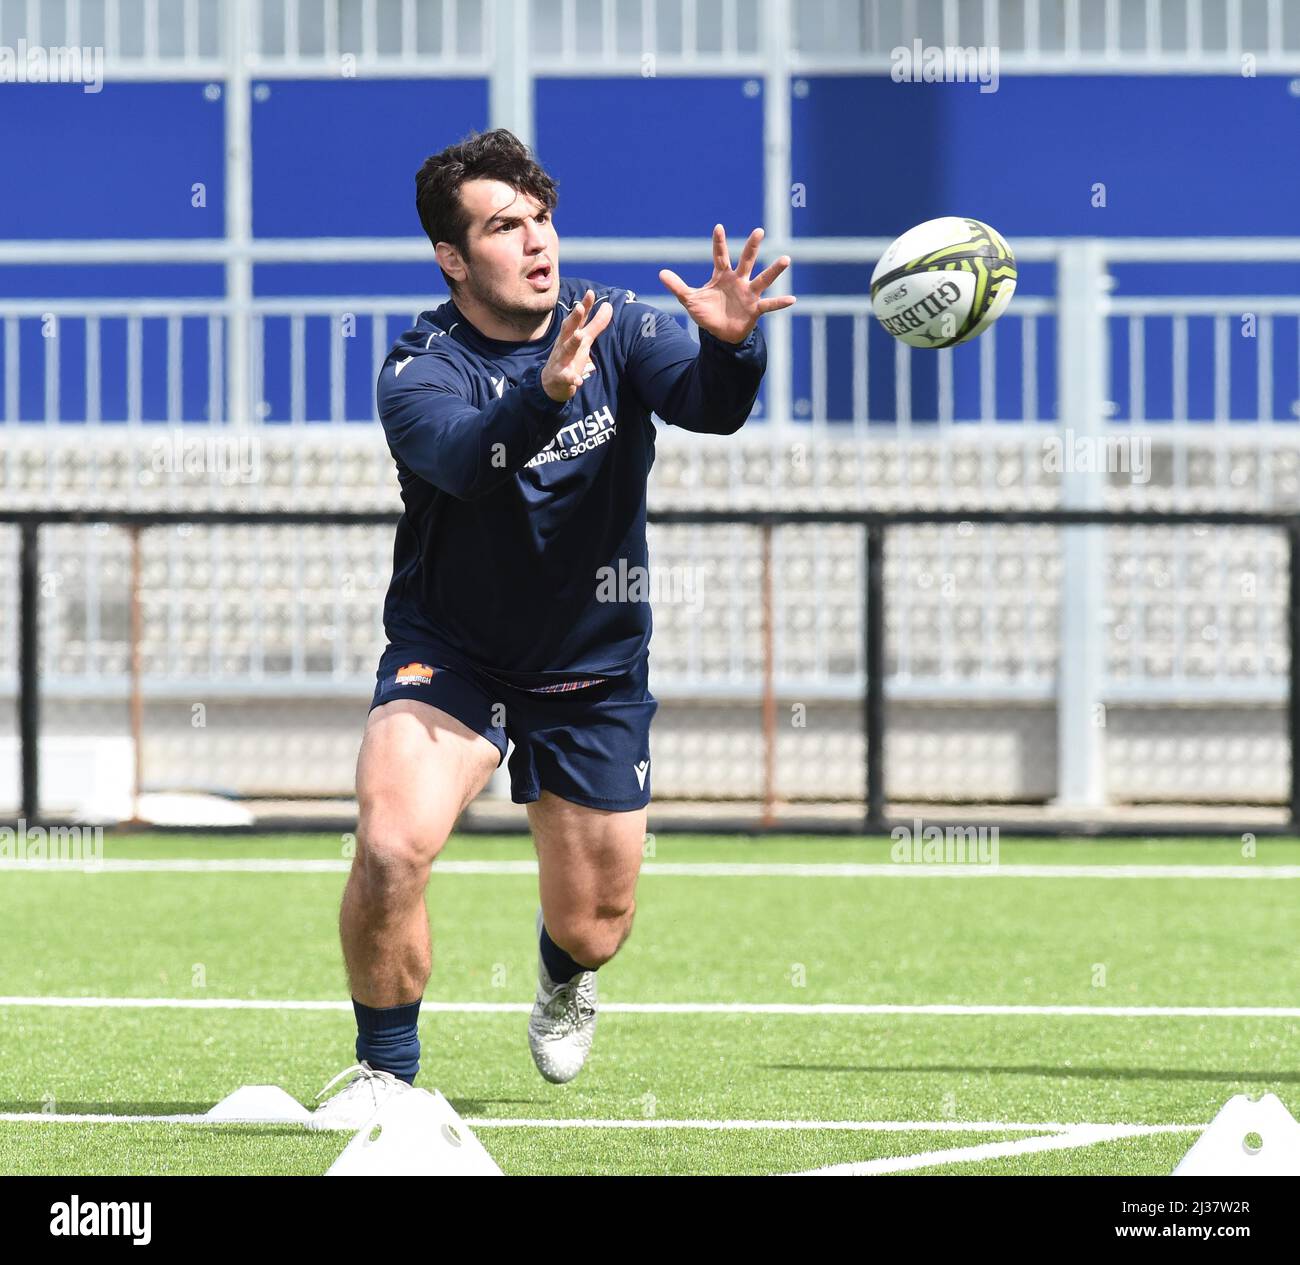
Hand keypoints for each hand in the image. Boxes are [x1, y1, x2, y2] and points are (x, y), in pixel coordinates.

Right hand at [541, 289, 611, 402]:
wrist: (552, 383)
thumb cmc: (570, 356)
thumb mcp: (584, 339)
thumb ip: (596, 324)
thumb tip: (608, 305)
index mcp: (570, 334)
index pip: (578, 318)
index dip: (584, 306)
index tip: (591, 292)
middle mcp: (564, 344)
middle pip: (568, 329)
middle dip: (574, 318)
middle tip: (579, 306)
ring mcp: (561, 360)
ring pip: (567, 350)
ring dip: (573, 342)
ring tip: (580, 335)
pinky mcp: (561, 377)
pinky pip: (566, 378)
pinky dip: (572, 378)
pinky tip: (578, 380)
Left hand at [658, 225, 795, 344]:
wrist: (720, 334)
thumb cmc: (708, 314)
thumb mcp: (690, 300)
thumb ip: (678, 286)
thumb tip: (661, 273)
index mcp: (722, 276)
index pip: (720, 256)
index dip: (718, 243)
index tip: (718, 227)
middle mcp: (738, 281)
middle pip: (746, 260)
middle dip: (752, 246)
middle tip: (759, 231)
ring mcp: (748, 294)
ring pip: (763, 279)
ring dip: (774, 270)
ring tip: (786, 259)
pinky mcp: (755, 309)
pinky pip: (769, 304)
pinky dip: (780, 303)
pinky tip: (792, 299)